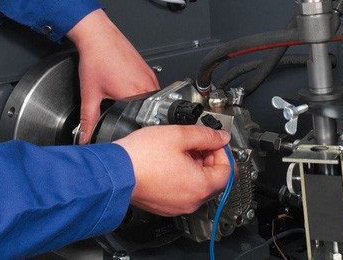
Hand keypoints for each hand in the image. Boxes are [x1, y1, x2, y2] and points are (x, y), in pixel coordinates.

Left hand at [67, 9, 159, 143]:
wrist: (98, 36)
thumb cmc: (96, 58)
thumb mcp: (90, 94)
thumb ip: (88, 120)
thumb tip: (85, 137)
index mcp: (136, 94)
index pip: (142, 121)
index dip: (132, 128)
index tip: (124, 129)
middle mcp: (148, 85)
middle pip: (147, 111)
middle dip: (134, 116)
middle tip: (120, 112)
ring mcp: (150, 76)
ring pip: (150, 99)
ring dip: (139, 103)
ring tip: (122, 98)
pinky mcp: (148, 69)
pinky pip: (150, 88)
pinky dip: (141, 92)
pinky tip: (126, 87)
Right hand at [115, 125, 232, 215]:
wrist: (114, 171)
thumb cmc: (141, 156)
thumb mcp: (179, 135)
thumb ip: (206, 135)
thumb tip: (222, 137)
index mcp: (200, 187)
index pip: (228, 171)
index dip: (223, 151)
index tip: (214, 140)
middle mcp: (191, 202)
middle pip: (214, 180)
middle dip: (209, 158)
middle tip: (196, 142)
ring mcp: (177, 206)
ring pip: (198, 185)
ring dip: (196, 166)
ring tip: (179, 149)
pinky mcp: (164, 206)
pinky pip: (183, 191)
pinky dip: (182, 176)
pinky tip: (170, 161)